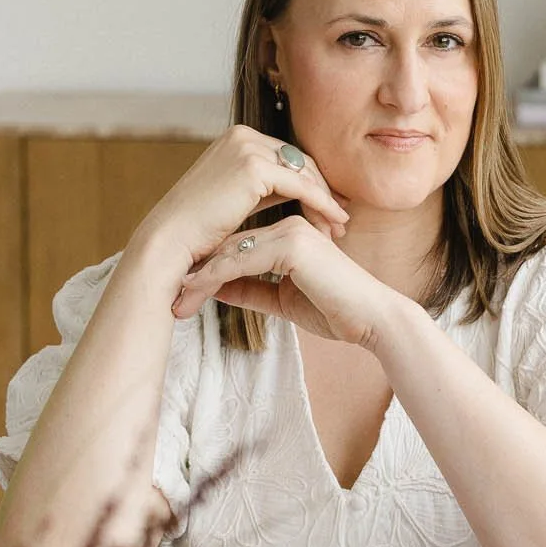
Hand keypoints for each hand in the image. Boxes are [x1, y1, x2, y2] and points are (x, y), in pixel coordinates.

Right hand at [129, 125, 349, 291]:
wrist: (171, 241)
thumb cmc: (199, 229)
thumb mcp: (235, 199)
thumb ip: (263, 188)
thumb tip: (297, 190)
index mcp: (236, 138)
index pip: (287, 156)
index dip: (312, 181)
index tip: (331, 206)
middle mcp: (242, 135)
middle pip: (300, 160)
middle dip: (323, 189)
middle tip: (341, 218)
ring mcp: (247, 147)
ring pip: (304, 171)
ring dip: (326, 199)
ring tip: (339, 227)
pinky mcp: (254, 167)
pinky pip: (301, 185)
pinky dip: (322, 203)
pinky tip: (335, 221)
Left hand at [170, 213, 393, 348]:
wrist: (370, 321)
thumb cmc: (335, 311)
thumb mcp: (282, 300)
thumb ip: (252, 289)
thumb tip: (216, 288)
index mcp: (288, 234)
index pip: (238, 247)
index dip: (210, 270)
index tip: (185, 292)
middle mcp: (288, 225)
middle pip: (230, 246)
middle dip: (199, 273)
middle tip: (175, 299)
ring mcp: (290, 230)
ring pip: (232, 252)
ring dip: (201, 278)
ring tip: (179, 302)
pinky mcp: (292, 243)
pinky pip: (243, 260)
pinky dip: (217, 278)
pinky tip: (197, 293)